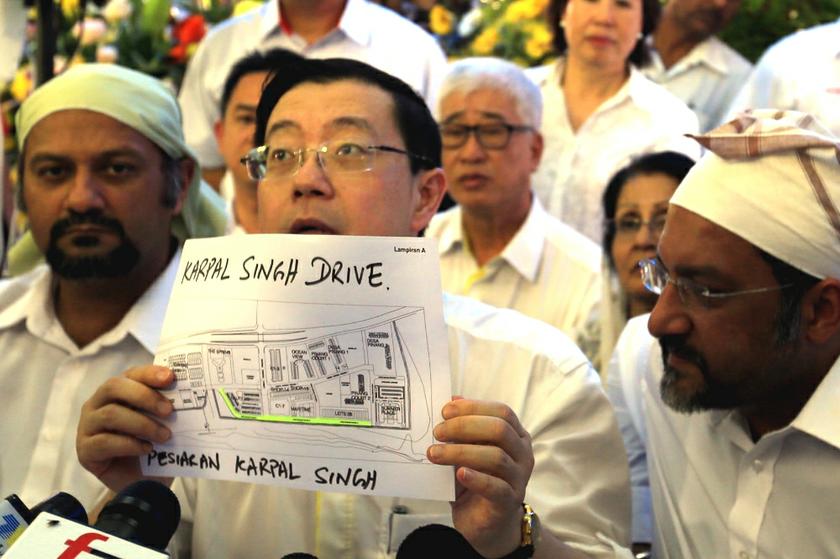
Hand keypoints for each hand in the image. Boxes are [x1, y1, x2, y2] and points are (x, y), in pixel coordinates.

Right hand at [76, 365, 175, 492]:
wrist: (143, 482)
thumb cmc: (154, 445)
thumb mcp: (163, 423)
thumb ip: (166, 407)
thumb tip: (185, 394)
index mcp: (118, 390)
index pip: (131, 373)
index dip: (150, 373)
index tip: (171, 378)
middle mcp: (98, 403)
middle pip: (114, 386)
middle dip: (144, 396)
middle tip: (168, 411)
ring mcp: (87, 426)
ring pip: (110, 414)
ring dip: (142, 424)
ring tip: (164, 436)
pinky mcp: (85, 450)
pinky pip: (104, 441)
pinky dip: (130, 444)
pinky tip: (147, 449)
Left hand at [427, 397, 533, 557]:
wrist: (485, 523)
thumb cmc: (475, 479)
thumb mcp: (468, 449)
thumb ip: (464, 427)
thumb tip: (452, 401)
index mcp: (516, 435)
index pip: (501, 412)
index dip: (474, 407)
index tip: (445, 411)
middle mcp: (523, 453)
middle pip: (500, 430)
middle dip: (465, 426)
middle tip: (438, 432)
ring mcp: (519, 478)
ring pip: (496, 457)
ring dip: (461, 452)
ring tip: (435, 454)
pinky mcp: (509, 501)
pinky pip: (496, 487)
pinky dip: (476, 478)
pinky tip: (459, 474)